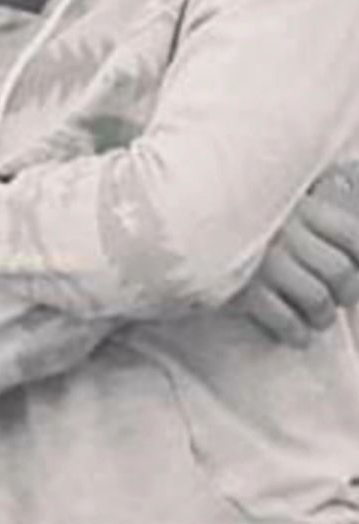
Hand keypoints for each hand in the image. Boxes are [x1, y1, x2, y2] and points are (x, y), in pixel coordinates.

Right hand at [231, 165, 358, 347]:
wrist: (182, 227)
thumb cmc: (241, 213)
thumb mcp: (281, 196)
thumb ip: (316, 194)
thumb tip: (349, 188)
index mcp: (299, 206)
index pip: (353, 233)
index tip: (354, 265)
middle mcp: (285, 233)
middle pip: (340, 272)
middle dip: (345, 293)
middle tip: (338, 297)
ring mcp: (265, 264)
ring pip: (318, 300)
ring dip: (322, 317)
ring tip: (317, 317)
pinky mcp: (244, 292)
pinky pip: (284, 321)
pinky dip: (295, 333)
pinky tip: (296, 334)